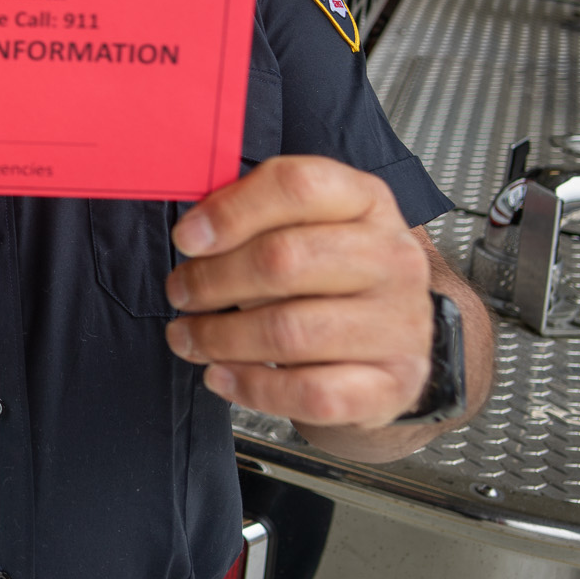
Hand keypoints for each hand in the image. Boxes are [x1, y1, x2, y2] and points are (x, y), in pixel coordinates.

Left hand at [164, 156, 431, 429]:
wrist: (390, 341)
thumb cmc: (327, 275)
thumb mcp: (299, 225)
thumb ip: (250, 216)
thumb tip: (194, 234)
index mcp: (365, 201)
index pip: (297, 186)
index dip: (230, 212)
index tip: (186, 239)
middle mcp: (392, 257)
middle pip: (284, 259)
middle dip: (212, 280)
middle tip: (180, 292)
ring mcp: (399, 323)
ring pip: (290, 331)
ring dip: (219, 337)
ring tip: (187, 337)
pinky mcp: (394, 382)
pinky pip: (313, 393)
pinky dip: (253, 388)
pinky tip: (221, 375)